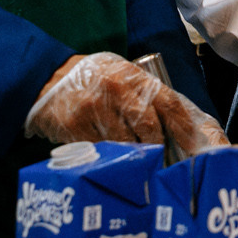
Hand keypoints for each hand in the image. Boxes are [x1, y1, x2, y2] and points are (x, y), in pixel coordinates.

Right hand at [24, 52, 228, 152]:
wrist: (46, 78)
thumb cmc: (92, 79)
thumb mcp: (120, 75)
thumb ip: (144, 95)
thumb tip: (176, 124)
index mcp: (132, 76)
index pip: (167, 101)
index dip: (182, 125)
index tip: (191, 145)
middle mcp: (116, 89)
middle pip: (149, 126)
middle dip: (158, 146)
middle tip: (163, 160)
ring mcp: (95, 108)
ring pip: (126, 142)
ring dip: (134, 155)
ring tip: (138, 161)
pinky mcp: (76, 127)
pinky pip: (102, 150)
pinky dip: (110, 157)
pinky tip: (111, 159)